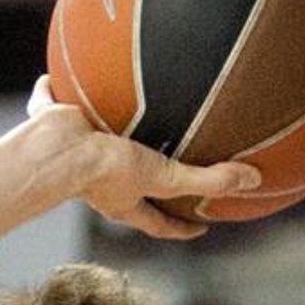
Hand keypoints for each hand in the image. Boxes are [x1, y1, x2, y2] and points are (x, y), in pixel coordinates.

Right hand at [25, 84, 262, 239]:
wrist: (57, 151)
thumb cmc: (105, 170)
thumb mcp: (165, 175)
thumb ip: (208, 179)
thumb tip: (253, 180)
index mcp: (124, 201)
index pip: (159, 223)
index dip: (181, 228)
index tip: (200, 228)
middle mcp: (101, 182)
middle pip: (129, 186)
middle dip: (146, 182)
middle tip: (166, 172)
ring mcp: (79, 153)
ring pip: (97, 144)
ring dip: (110, 134)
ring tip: (124, 116)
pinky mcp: (58, 123)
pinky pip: (53, 105)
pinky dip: (51, 93)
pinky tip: (56, 76)